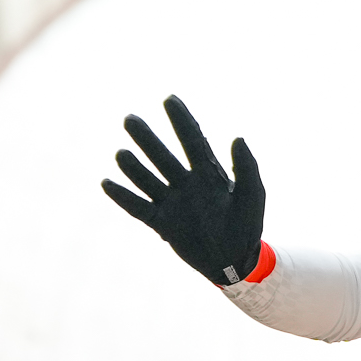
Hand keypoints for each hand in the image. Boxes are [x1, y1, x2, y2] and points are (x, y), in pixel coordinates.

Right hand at [101, 95, 263, 284]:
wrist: (236, 262)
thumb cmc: (247, 226)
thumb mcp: (253, 197)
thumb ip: (247, 169)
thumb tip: (238, 138)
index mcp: (208, 173)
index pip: (192, 140)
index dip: (182, 119)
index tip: (169, 98)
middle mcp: (186, 183)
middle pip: (162, 155)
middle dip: (146, 138)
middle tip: (130, 119)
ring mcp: (172, 202)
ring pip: (147, 179)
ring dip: (133, 166)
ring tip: (121, 154)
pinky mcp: (162, 223)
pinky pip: (138, 208)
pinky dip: (123, 197)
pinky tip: (106, 183)